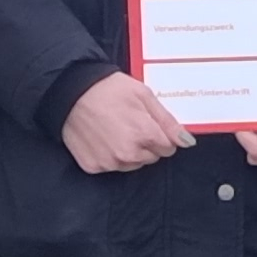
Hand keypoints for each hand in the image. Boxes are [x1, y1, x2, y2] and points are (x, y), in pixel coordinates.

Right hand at [62, 73, 185, 172]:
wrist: (70, 91)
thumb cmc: (108, 89)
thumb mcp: (144, 96)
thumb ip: (168, 122)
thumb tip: (187, 142)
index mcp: (145, 135)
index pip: (169, 148)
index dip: (160, 134)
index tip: (147, 123)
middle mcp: (128, 153)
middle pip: (152, 158)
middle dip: (146, 143)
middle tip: (129, 123)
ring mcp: (109, 162)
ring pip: (132, 165)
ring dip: (129, 152)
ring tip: (115, 130)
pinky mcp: (93, 166)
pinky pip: (111, 166)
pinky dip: (109, 155)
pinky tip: (101, 138)